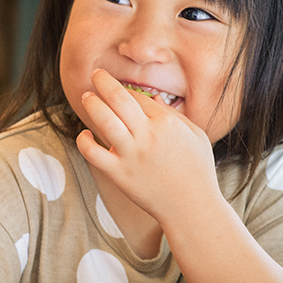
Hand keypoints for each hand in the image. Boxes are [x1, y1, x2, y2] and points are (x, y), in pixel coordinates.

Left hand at [74, 69, 221, 223]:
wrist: (192, 208)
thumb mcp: (196, 136)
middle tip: (95, 74)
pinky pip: (93, 153)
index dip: (126, 90)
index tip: (119, 89)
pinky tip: (84, 135)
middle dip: (103, 81)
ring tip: (86, 97)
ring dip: (92, 103)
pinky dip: (84, 141)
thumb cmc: (198, 172)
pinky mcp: (119, 173)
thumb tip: (154, 99)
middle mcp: (147, 134)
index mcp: (167, 122)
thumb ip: (175, 115)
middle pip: (118, 98)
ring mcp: (131, 154)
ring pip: (103, 119)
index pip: (138, 96)